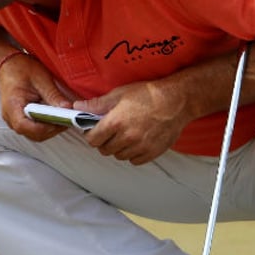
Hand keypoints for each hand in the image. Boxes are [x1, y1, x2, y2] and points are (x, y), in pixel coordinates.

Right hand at [0, 53, 73, 141]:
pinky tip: (55, 118)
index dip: (46, 127)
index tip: (61, 122)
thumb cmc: (20, 69)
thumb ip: (53, 95)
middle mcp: (10, 117)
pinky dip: (45, 126)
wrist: (7, 65)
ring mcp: (14, 120)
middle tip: (67, 121)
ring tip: (63, 119)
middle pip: (32, 134)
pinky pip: (33, 129)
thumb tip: (67, 108)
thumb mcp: (40, 78)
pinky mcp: (20, 119)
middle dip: (51, 130)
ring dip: (49, 129)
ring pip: (34, 134)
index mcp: (12, 105)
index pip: (26, 126)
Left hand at [73, 80, 190, 164]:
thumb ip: (97, 104)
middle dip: (105, 141)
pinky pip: (134, 160)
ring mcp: (140, 146)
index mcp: (116, 122)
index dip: (91, 135)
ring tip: (126, 135)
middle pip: (104, 150)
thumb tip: (77, 108)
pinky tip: (137, 141)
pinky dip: (133, 154)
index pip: (92, 140)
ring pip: (119, 156)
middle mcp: (127, 137)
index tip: (95, 130)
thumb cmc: (149, 94)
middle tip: (111, 131)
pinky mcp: (152, 152)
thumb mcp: (120, 94)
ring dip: (119, 148)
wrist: (177, 101)